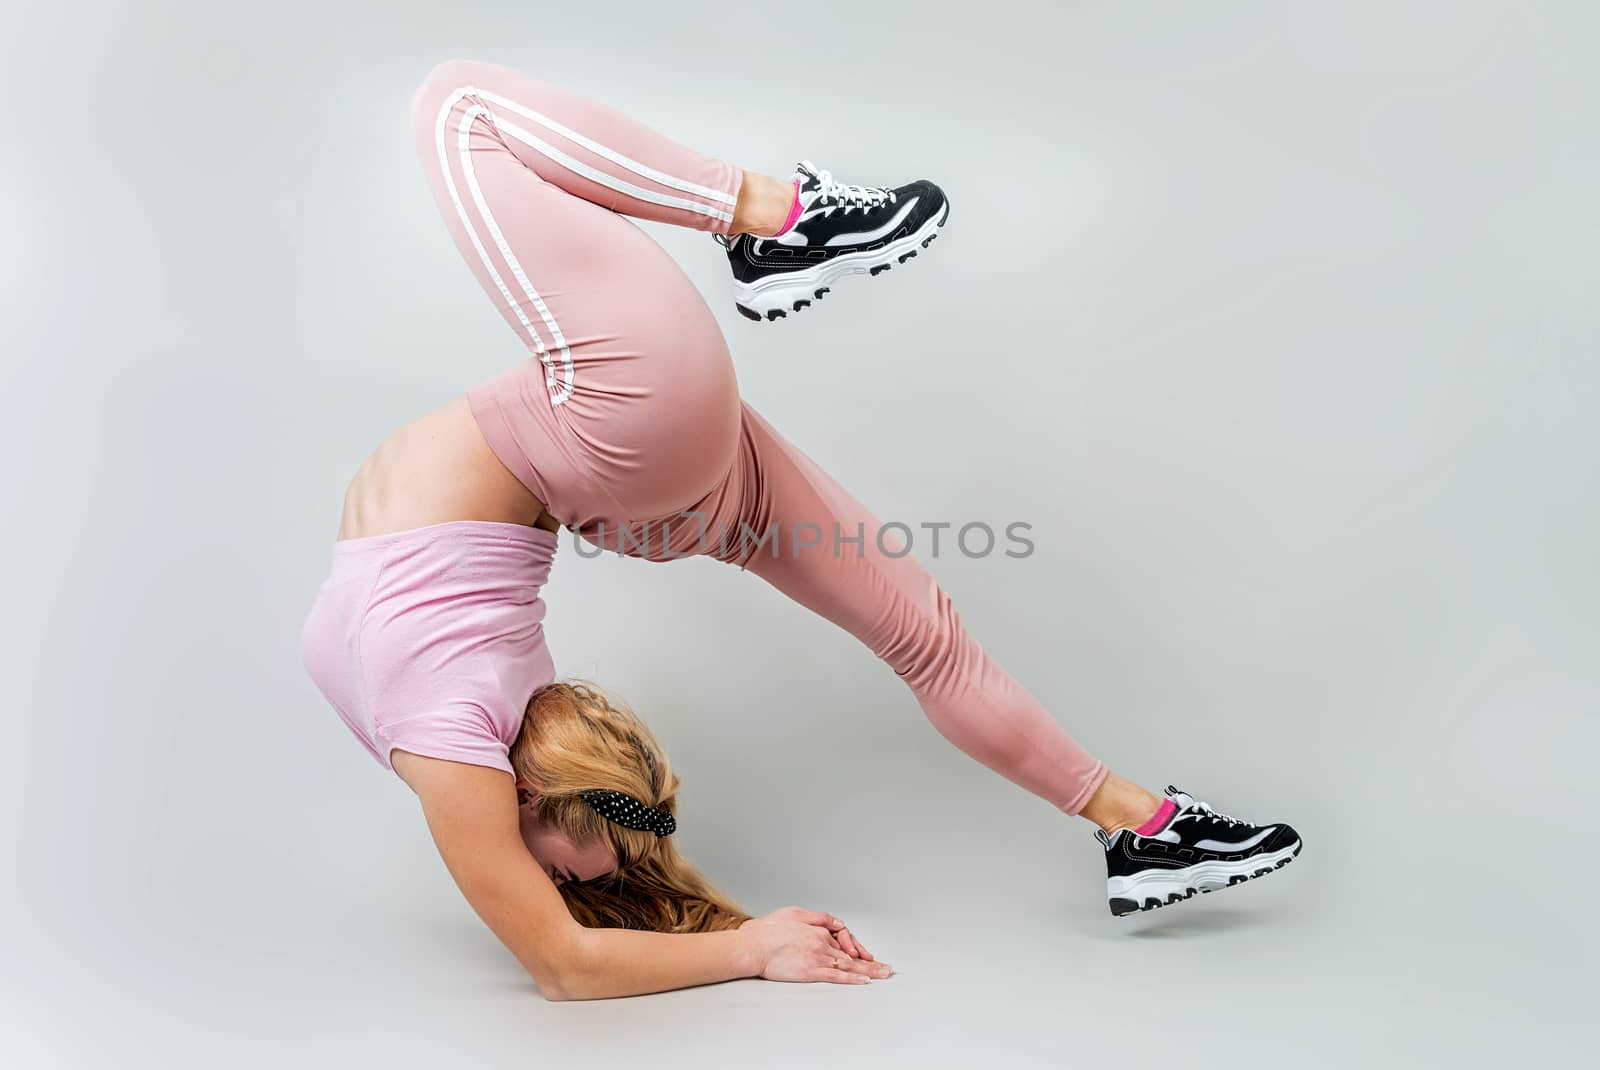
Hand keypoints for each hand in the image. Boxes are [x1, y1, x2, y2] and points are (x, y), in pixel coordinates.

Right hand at [739, 906, 891, 983]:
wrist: (754, 945)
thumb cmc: (768, 931)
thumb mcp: (795, 913)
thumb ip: (818, 918)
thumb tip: (837, 922)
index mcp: (818, 930)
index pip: (845, 939)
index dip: (857, 948)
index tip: (866, 955)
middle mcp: (822, 943)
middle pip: (852, 955)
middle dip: (872, 963)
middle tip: (887, 969)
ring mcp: (818, 958)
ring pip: (849, 966)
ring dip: (869, 971)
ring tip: (883, 975)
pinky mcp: (811, 972)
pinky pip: (836, 976)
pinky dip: (852, 979)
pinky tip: (863, 981)